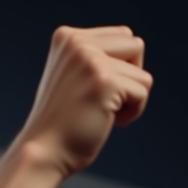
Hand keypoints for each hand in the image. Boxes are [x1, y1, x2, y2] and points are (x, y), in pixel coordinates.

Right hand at [20, 26, 151, 177]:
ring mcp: (91, 60)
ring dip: (132, 99)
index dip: (122, 68)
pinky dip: (133, 113)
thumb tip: (136, 46)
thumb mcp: (73, 77)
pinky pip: (142, 92)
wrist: (44, 152)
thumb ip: (95, 57)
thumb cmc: (62, 124)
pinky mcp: (105, 81)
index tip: (100, 91)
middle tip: (109, 100)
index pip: (122, 36)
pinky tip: (110, 122)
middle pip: (135, 46)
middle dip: (132, 77)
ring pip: (142, 74)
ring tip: (105, 113)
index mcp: (68, 37)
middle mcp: (78, 42)